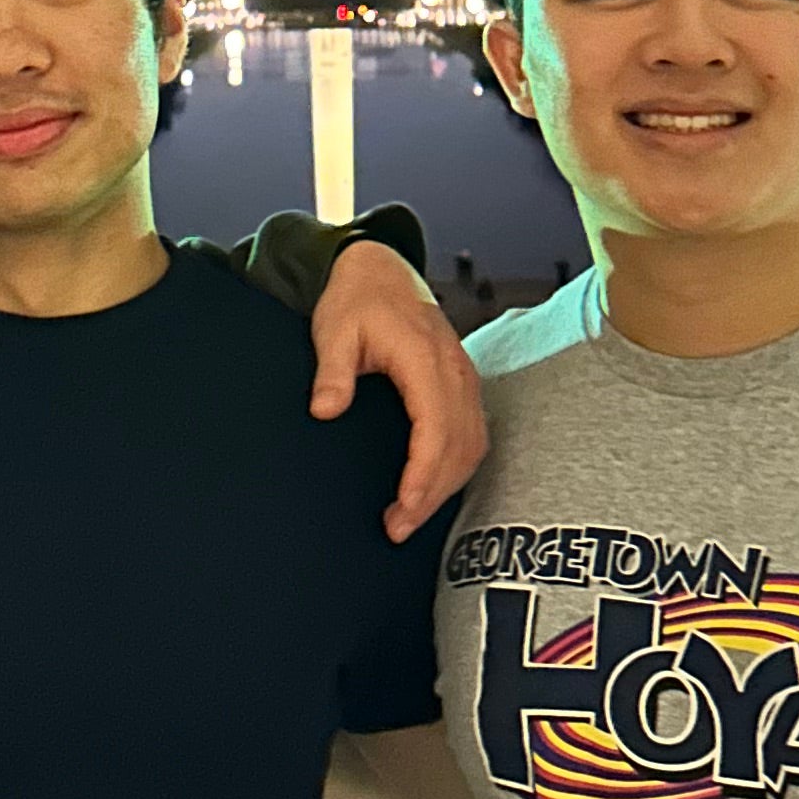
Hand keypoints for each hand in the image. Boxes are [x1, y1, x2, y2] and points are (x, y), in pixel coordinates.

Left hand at [307, 238, 486, 538]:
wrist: (380, 270)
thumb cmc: (357, 298)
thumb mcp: (333, 329)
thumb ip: (332, 372)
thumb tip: (325, 409)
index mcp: (425, 357)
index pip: (435, 427)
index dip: (424, 473)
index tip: (404, 506)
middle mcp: (453, 369)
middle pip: (458, 445)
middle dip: (432, 493)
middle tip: (397, 528)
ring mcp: (463, 377)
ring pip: (472, 444)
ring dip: (447, 486)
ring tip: (410, 517)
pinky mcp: (462, 384)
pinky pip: (473, 434)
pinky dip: (458, 467)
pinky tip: (434, 488)